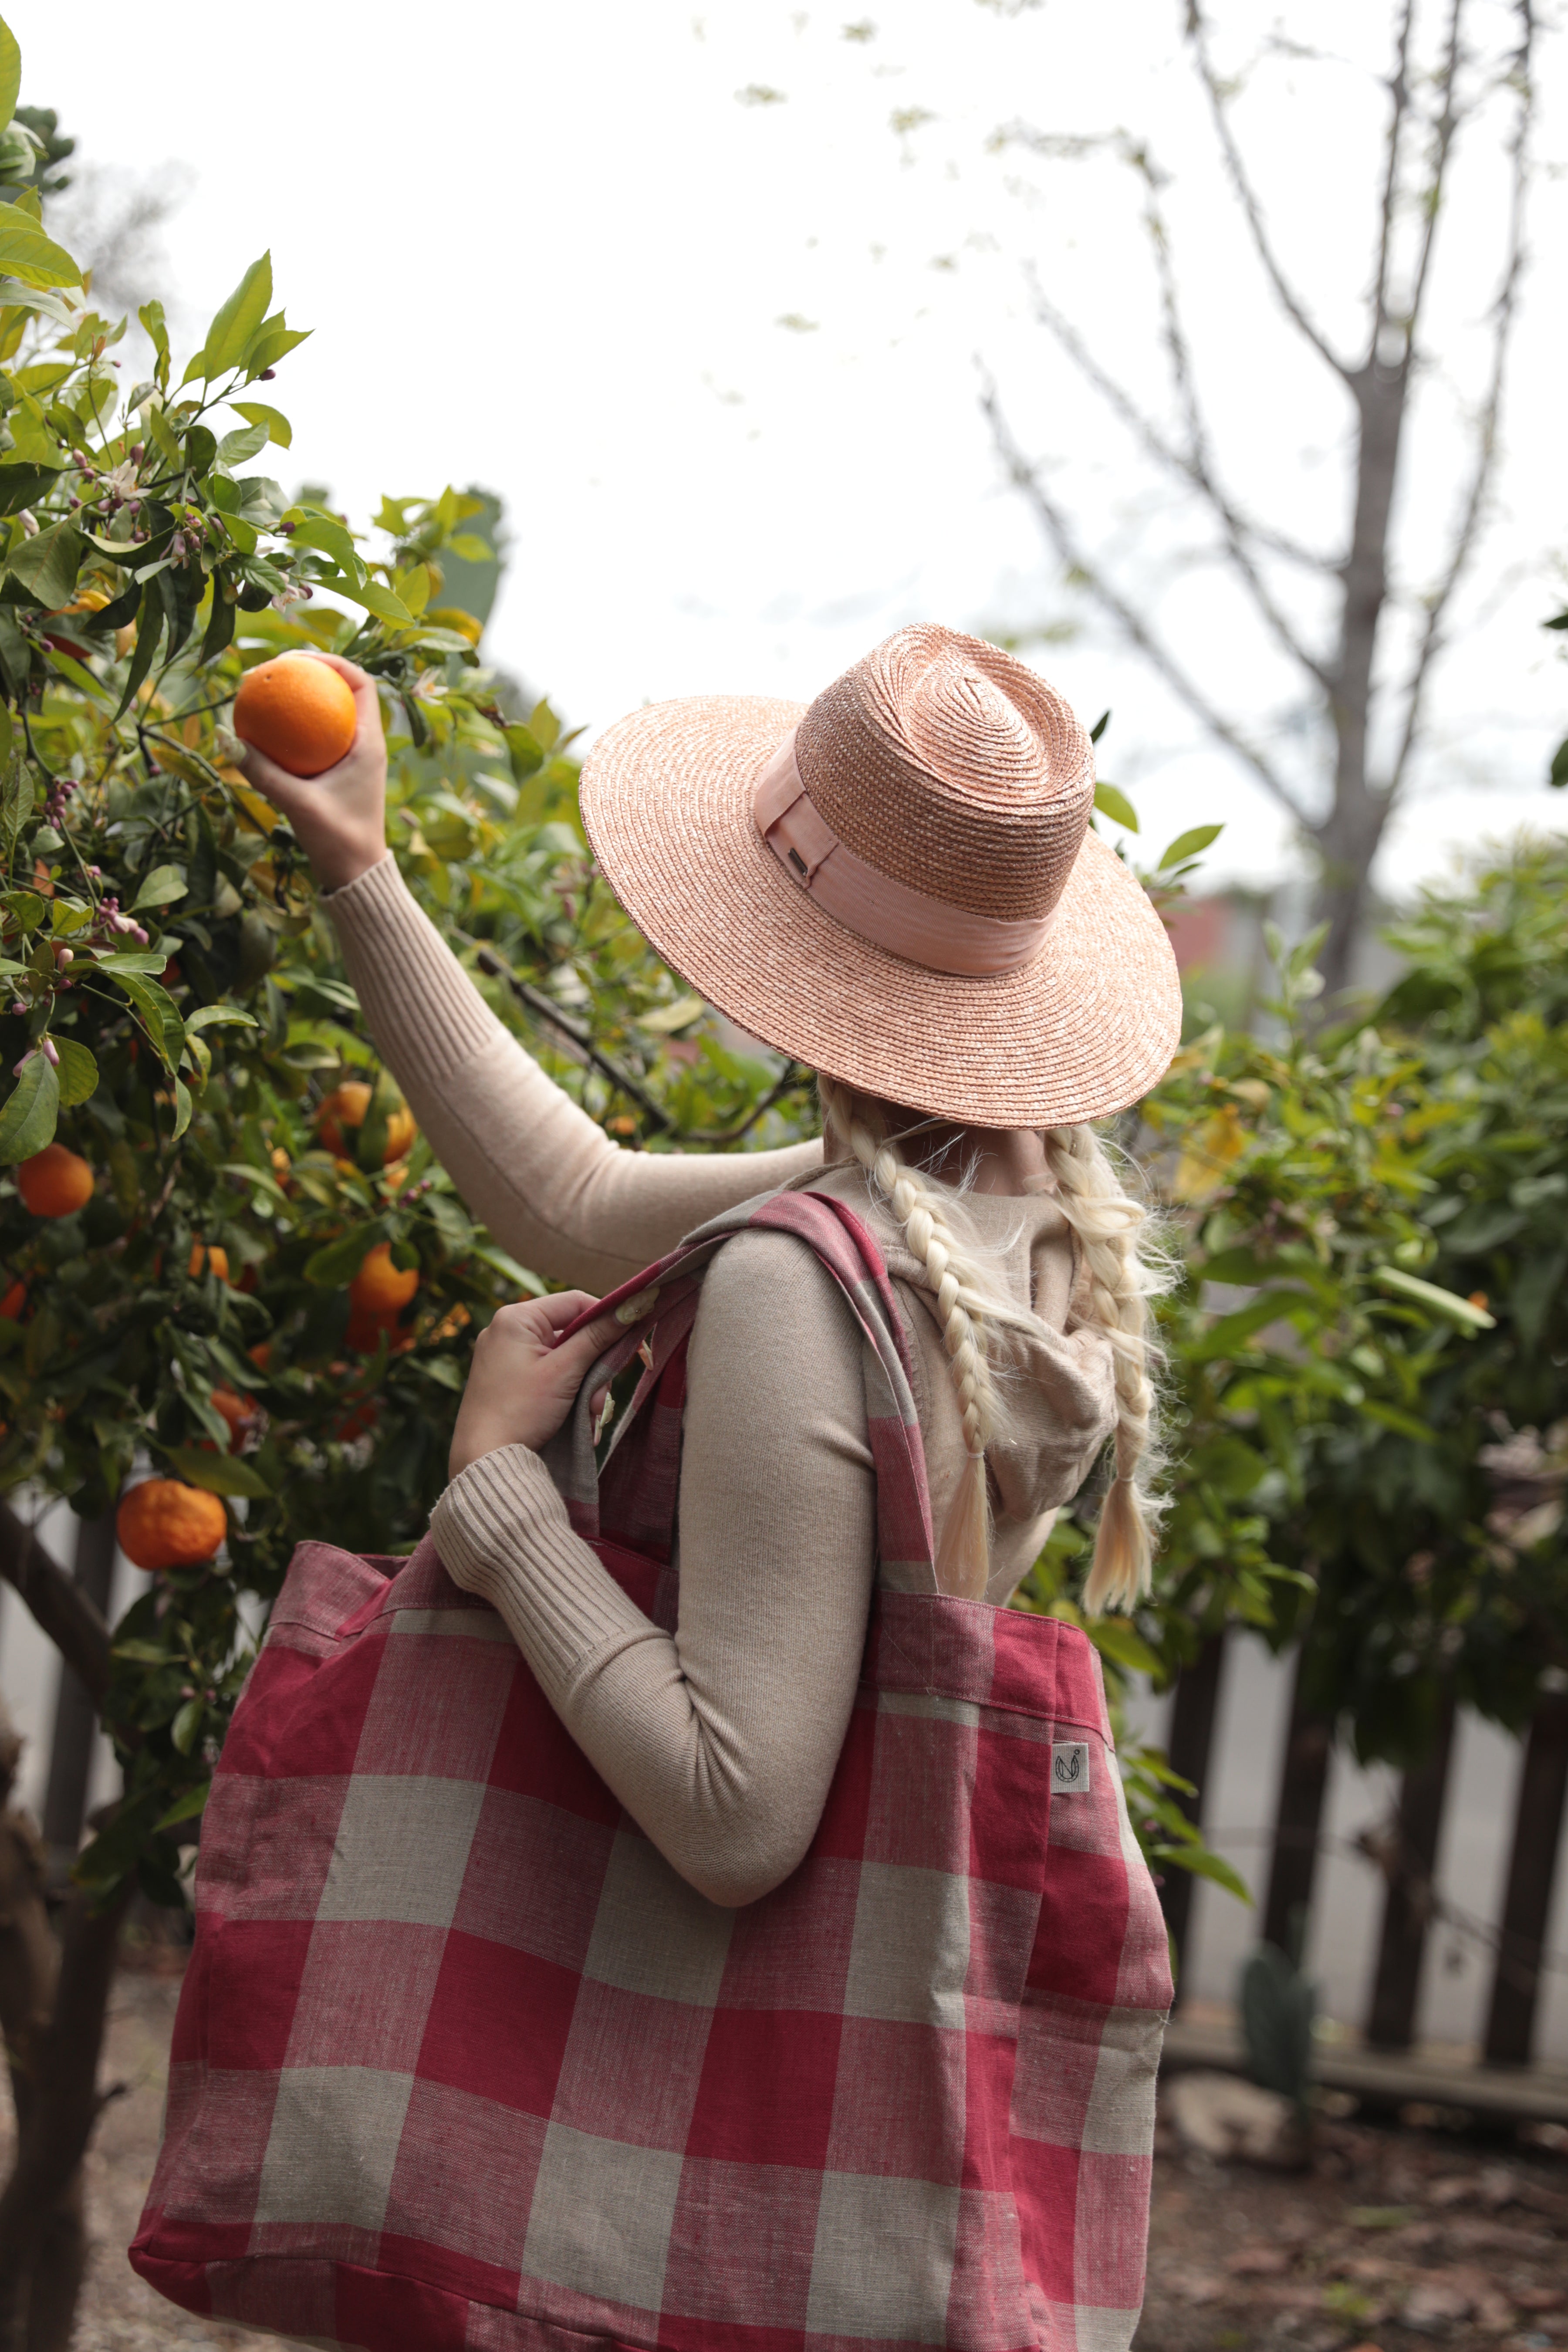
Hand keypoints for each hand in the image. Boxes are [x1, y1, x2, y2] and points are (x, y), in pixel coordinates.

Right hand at [237, 652, 387, 893]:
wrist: (357, 876)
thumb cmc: (338, 841)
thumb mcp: (298, 804)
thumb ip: (263, 772)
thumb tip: (226, 738)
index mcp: (370, 744)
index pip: (362, 682)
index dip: (334, 661)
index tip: (298, 658)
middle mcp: (367, 745)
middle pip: (344, 691)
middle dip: (311, 673)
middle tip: (272, 669)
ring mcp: (354, 760)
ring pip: (330, 715)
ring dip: (304, 700)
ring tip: (267, 693)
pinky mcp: (341, 774)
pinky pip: (318, 740)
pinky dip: (296, 731)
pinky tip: (265, 732)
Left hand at [448, 1292, 624, 1478]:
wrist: (484, 1458)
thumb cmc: (520, 1411)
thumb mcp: (565, 1371)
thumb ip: (598, 1337)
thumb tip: (633, 1306)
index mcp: (516, 1318)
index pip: (575, 1302)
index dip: (607, 1319)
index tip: (630, 1342)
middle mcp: (507, 1331)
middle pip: (572, 1334)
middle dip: (594, 1368)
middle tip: (601, 1399)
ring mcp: (505, 1356)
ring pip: (564, 1359)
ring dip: (584, 1387)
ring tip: (587, 1417)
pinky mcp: (507, 1379)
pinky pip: (549, 1376)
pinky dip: (567, 1394)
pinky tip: (575, 1420)